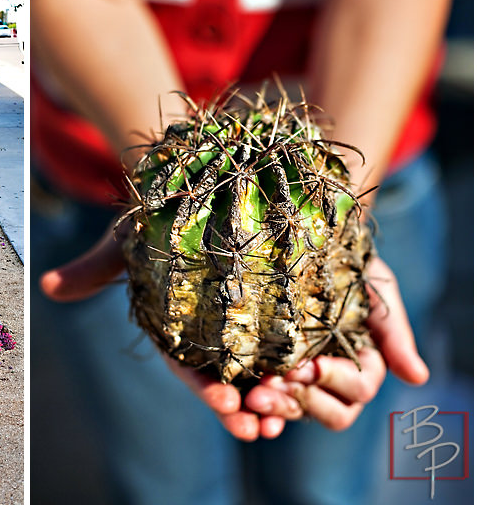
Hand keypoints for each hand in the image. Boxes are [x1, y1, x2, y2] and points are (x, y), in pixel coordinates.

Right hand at [41, 227, 429, 440]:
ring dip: (280, 395)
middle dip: (246, 406)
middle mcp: (212, 331)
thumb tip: (45, 286)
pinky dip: (307, 362)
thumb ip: (95, 268)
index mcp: (177, 327)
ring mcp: (245, 320)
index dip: (206, 390)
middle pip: (231, 379)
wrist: (203, 180)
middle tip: (263, 423)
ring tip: (296, 410)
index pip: (189, 367)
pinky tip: (324, 377)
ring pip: (264, 369)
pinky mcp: (277, 303)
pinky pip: (293, 340)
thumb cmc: (158, 214)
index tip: (225, 405)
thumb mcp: (128, 239)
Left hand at [243, 256, 428, 432]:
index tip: (310, 367)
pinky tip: (231, 403)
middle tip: (271, 389)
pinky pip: (252, 399)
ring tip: (252, 401)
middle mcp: (328, 379)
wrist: (305, 237)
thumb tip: (418, 378)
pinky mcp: (257, 370)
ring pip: (288, 410)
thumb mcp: (376, 288)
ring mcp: (293, 378)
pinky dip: (242, 408)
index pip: (356, 389)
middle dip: (299, 404)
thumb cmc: (348, 264)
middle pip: (324, 411)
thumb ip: (393, 332)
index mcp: (360, 364)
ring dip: (273, 412)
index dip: (334, 382)